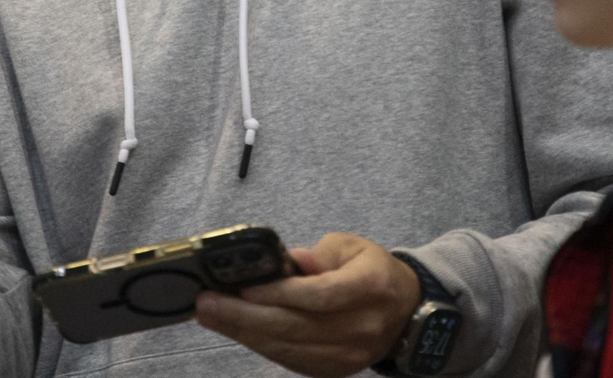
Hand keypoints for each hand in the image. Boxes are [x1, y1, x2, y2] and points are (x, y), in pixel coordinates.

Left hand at [195, 232, 422, 377]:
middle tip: (206, 303)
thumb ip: (319, 255)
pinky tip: (236, 330)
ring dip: (244, 333)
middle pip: (296, 327)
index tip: (244, 288)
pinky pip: (292, 361)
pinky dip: (261, 345)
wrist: (405, 314)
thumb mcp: (352, 247)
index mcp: (370, 286)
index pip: (319, 295)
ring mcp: (349, 355)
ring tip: (211, 316)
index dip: (280, 294)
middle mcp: (361, 325)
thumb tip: (285, 262)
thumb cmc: (372, 271)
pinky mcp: (335, 370)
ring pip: (288, 349)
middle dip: (244, 316)